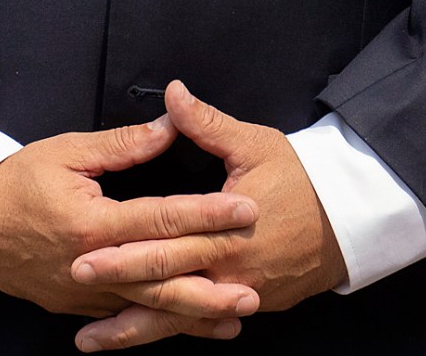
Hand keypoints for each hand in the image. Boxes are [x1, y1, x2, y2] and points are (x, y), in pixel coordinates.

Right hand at [0, 115, 262, 331]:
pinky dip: (161, 324)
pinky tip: (194, 327)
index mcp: (91, 222)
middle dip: (210, 284)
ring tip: (237, 316)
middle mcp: (90, 265)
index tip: (247, 209)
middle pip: (160, 279)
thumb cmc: (16, 181)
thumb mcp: (67, 151)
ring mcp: (83, 293)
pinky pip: (126, 317)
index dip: (206, 214)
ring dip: (193, 314)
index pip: (160, 217)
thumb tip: (171, 124)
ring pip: (147, 308)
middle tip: (255, 285)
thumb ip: (123, 144)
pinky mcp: (77, 306)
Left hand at [68, 81, 349, 349]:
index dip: (121, 253)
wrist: (352, 219)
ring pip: (179, 319)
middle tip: (73, 291)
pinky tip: (139, 337)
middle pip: (164, 286)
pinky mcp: (251, 305)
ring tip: (90, 340)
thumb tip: (172, 95)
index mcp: (225, 231)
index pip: (164, 244)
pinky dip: (170, 332)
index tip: (81, 254)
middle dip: (115, 291)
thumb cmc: (303, 178)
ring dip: (133, 330)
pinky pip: (202, 323)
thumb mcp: (255, 144)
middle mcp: (230, 271)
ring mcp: (241, 295)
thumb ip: (207, 124)